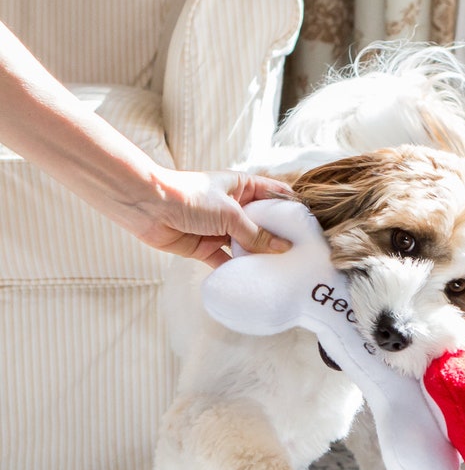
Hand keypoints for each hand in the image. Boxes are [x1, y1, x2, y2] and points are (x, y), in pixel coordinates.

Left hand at [137, 169, 295, 266]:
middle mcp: (234, 207)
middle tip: (302, 255)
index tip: (311, 226)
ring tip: (283, 272)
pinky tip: (252, 281)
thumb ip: (256, 233)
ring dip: (259, 257)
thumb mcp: (230, 213)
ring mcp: (220, 228)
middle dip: (279, 238)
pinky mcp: (205, 247)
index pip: (275, 196)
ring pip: (246, 245)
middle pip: (263, 224)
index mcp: (243, 187)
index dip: (293, 209)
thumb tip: (282, 248)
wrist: (147, 207)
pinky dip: (236, 271)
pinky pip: (226, 261)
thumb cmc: (190, 197)